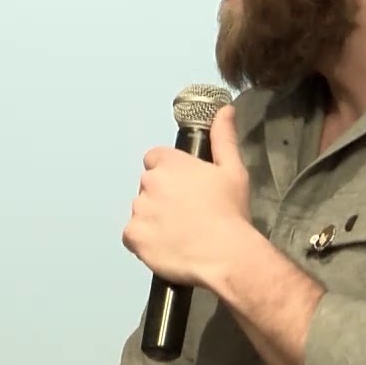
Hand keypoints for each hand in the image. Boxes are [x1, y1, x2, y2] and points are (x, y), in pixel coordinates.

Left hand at [122, 104, 251, 287]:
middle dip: (162, 196)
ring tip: (180, 234)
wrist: (226, 255)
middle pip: (148, 185)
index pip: (155, 159)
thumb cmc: (231, 212)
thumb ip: (223, 138)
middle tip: (187, 214)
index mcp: (169, 162)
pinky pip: (132, 236)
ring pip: (140, 210)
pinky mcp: (132, 236)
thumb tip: (224, 109)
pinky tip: (166, 247)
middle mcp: (148, 182)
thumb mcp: (233, 171)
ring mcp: (138, 209)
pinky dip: (144, 241)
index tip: (187, 188)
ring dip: (153, 219)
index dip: (170, 173)